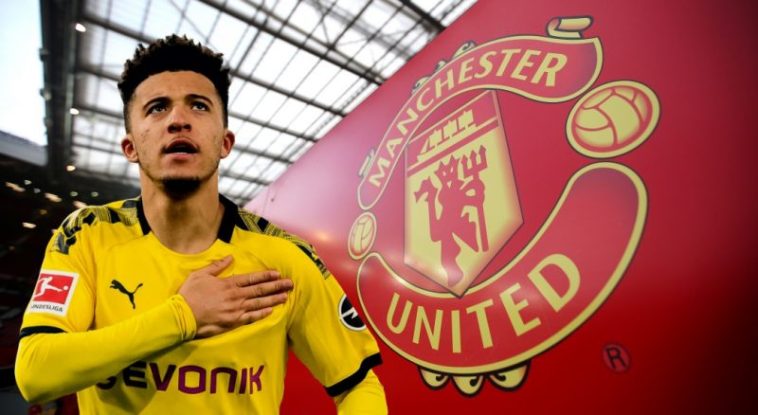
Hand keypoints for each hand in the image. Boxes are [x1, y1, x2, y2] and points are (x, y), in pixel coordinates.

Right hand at [178, 256, 293, 337]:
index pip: (251, 278)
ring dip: (273, 299)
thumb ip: (217, 266)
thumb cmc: (189, 294)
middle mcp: (235, 296)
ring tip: (285, 296)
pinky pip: (250, 318)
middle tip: (290, 284)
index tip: (278, 273)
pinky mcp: (232, 322)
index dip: (266, 276)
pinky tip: (271, 311)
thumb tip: (230, 257)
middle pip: (260, 290)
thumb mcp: (200, 274)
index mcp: (228, 284)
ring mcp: (235, 310)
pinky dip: (261, 314)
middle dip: (276, 286)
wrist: (181, 317)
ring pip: (259, 304)